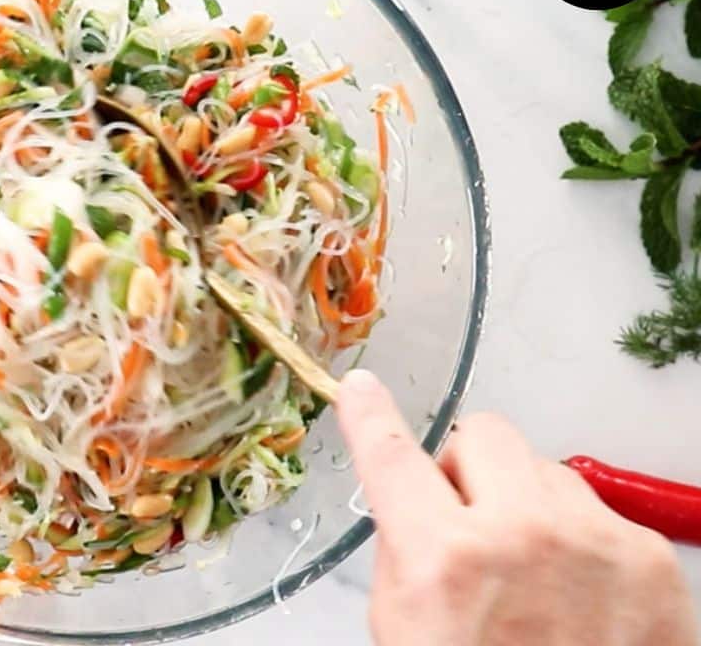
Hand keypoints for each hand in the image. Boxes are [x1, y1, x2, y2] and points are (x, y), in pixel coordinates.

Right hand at [337, 369, 697, 645]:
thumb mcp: (404, 632)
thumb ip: (406, 555)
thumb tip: (415, 503)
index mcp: (446, 559)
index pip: (392, 456)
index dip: (369, 416)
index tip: (362, 390)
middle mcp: (522, 534)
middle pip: (482, 434)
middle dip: (466, 468)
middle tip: (467, 515)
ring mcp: (594, 540)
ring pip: (544, 468)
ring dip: (526, 503)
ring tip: (533, 570)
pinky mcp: (649, 558)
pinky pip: (596, 511)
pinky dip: (579, 540)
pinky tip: (578, 594)